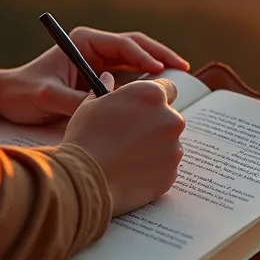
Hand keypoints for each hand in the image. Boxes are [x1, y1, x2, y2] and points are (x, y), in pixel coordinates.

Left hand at [0, 27, 189, 124]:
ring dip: (158, 65)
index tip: (160, 71)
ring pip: (137, 58)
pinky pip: (130, 74)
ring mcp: (98, 60)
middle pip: (137, 46)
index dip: (144, 57)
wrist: (6, 98)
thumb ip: (78, 102)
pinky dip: (147, 80)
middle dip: (161, 55)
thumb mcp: (49, 98)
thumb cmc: (23, 93)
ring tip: (181, 76)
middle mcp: (93, 47)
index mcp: (83, 42)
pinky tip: (161, 91)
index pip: (123, 44)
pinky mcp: (100, 76)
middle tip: (183, 68)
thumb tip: (109, 109)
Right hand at [63, 73, 184, 214]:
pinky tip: (131, 173)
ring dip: (154, 148)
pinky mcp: (172, 174)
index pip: (168, 88)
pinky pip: (166, 168)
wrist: (85, 180)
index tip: (144, 107)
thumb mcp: (90, 106)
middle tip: (129, 137)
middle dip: (154, 125)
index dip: (154, 99)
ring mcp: (174, 148)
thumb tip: (108, 78)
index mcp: (151, 95)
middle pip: (169, 118)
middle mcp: (170, 119)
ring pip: (169, 144)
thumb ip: (106, 90)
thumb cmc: (85, 138)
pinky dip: (153, 170)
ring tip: (126, 158)